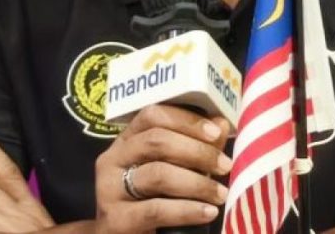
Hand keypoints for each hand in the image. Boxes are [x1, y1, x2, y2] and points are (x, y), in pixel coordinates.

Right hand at [94, 105, 231, 233]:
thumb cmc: (153, 198)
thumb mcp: (174, 168)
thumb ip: (196, 146)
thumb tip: (222, 124)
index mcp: (127, 139)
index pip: (152, 115)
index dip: (186, 120)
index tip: (217, 133)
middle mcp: (113, 159)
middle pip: (156, 141)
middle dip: (197, 151)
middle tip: (225, 165)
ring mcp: (110, 189)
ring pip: (158, 174)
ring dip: (197, 182)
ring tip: (221, 193)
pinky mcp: (116, 219)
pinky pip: (156, 210)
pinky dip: (187, 210)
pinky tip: (208, 212)